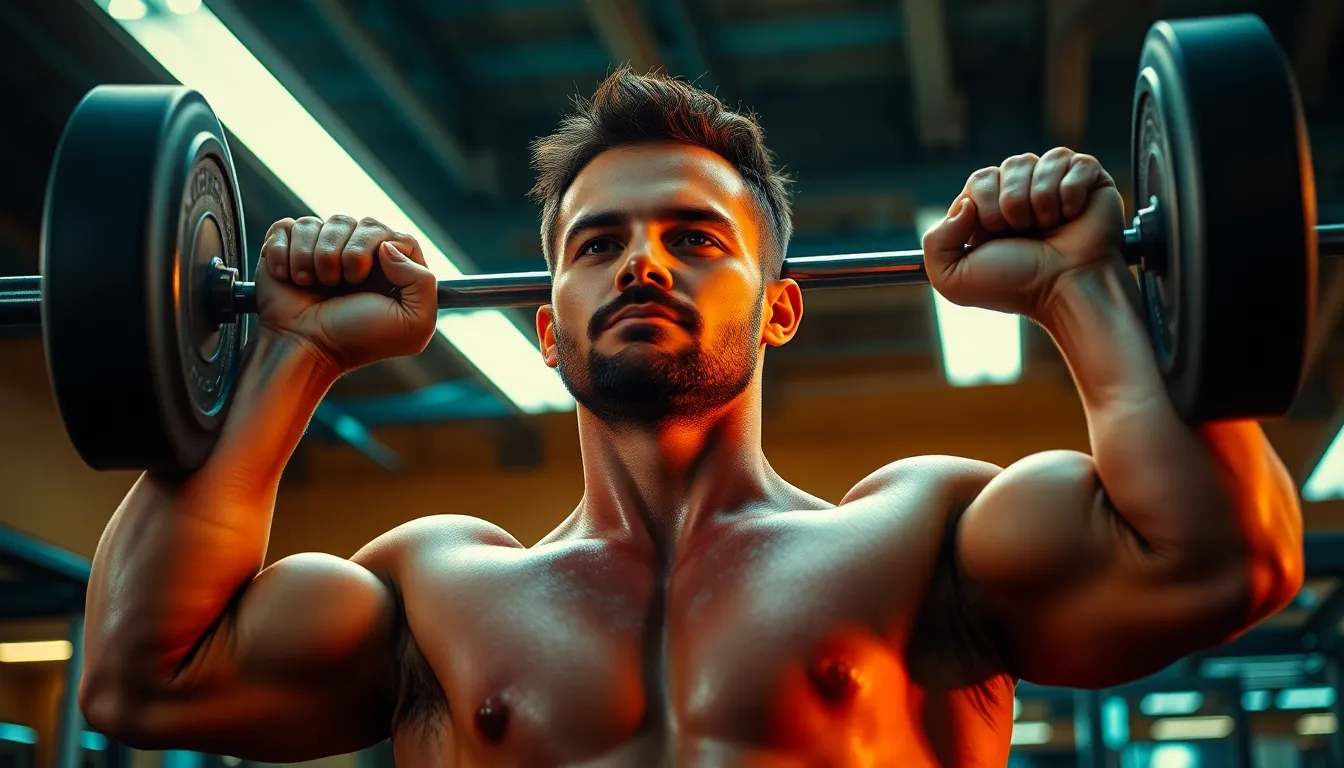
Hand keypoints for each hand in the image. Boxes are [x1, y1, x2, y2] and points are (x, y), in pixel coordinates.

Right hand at [255, 215, 438, 371]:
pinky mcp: (287, 247)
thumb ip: (424, 281)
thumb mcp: (414, 324)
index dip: (383, 248)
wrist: (304, 349)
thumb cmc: (357, 339)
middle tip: (341, 284)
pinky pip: (287, 227)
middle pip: (363, 223)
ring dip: (315, 257)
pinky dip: (285, 254)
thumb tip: (388, 246)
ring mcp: (322, 249)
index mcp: (391, 271)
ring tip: (314, 285)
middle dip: (350, 254)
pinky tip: (291, 278)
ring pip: (323, 223)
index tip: (369, 277)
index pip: (399, 237)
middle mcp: (358, 256)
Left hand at [922, 148, 1126, 317]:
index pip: (979, 180)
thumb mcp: (953, 278)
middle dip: (1012, 202)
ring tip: (1049, 227)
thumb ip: (935, 243)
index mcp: (990, 211)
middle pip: (1007, 166)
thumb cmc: (1015, 286)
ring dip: (1040, 200)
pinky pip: (1073, 162)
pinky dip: (1069, 193)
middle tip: (1024, 231)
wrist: (1066, 290)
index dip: (985, 204)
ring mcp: (1055, 184)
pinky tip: (1072, 217)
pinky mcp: (1088, 179)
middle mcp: (1022, 193)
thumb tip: (964, 203)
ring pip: (1036, 162)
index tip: (996, 233)